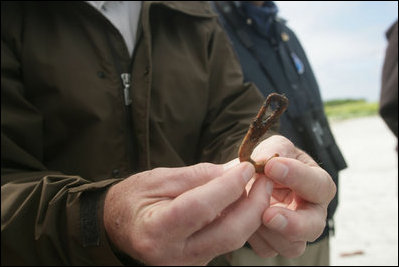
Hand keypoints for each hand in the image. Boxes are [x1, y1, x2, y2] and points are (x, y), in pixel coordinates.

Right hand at [103, 162, 272, 264]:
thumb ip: (198, 176)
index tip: (247, 167)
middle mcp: (172, 256)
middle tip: (263, 178)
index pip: (200, 208)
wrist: (121, 226)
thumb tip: (234, 172)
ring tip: (258, 187)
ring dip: (251, 212)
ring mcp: (187, 265)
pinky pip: (226, 242)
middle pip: (228, 232)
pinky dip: (239, 221)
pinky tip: (243, 202)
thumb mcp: (160, 178)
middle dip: (253, 204)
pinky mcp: (197, 264)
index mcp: (155, 230)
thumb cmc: (134, 198)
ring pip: (233, 240)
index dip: (228, 186)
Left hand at [245, 135, 336, 257]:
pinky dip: (252, 235)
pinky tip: (241, 217)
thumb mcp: (274, 147)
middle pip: (312, 227)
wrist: (251, 177)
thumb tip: (264, 161)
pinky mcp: (275, 244)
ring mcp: (295, 233)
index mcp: (317, 185)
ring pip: (290, 245)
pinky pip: (267, 248)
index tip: (272, 166)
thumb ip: (273, 151)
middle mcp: (312, 213)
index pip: (318, 184)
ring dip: (266, 230)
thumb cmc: (270, 161)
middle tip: (269, 214)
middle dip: (292, 223)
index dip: (297, 176)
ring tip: (248, 209)